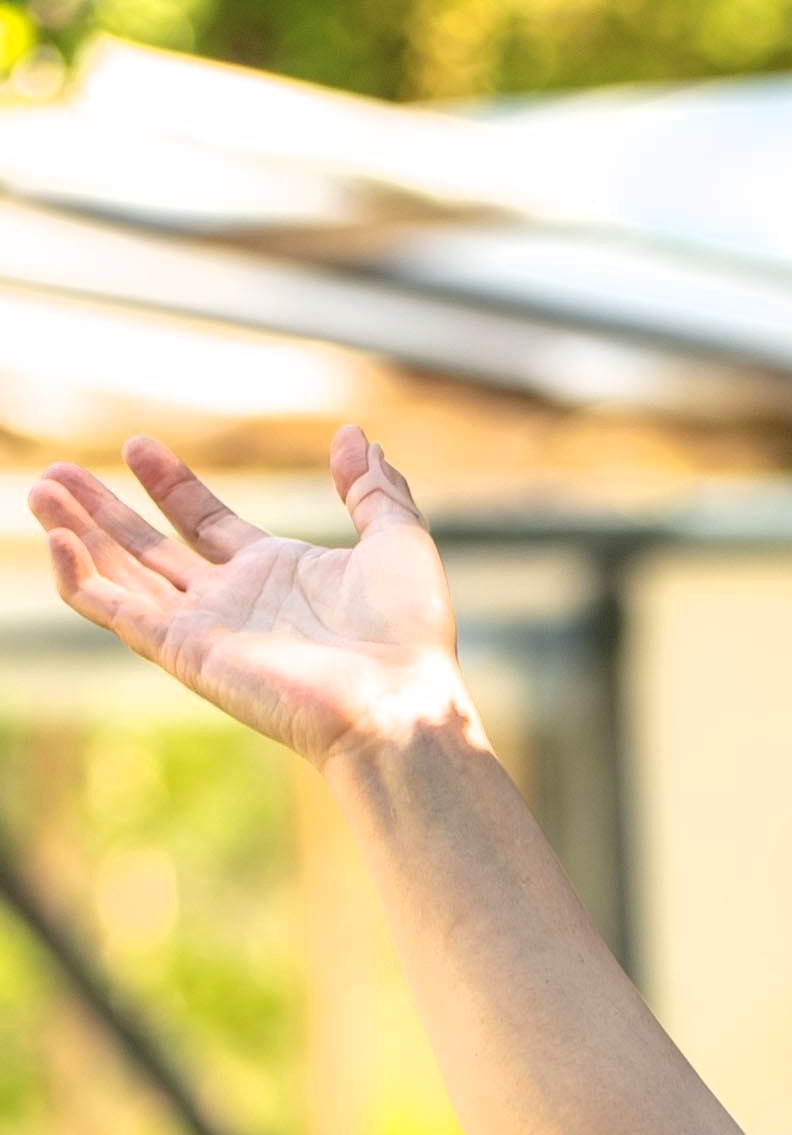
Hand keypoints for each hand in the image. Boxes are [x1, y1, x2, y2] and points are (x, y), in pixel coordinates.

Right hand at [26, 428, 473, 767]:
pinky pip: (117, 611)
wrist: (399, 699)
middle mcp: (231, 599)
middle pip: (148, 547)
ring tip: (40, 491)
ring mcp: (202, 626)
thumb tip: (357, 435)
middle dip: (102, 510)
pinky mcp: (183, 651)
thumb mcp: (398, 540)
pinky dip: (82, 577)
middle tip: (57, 473)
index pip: (203, 522)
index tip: (138, 445)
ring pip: (119, 575)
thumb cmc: (408, 632)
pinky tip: (61, 540)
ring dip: (77, 535)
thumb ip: (373, 488)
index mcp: (275, 571)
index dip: (169, 485)